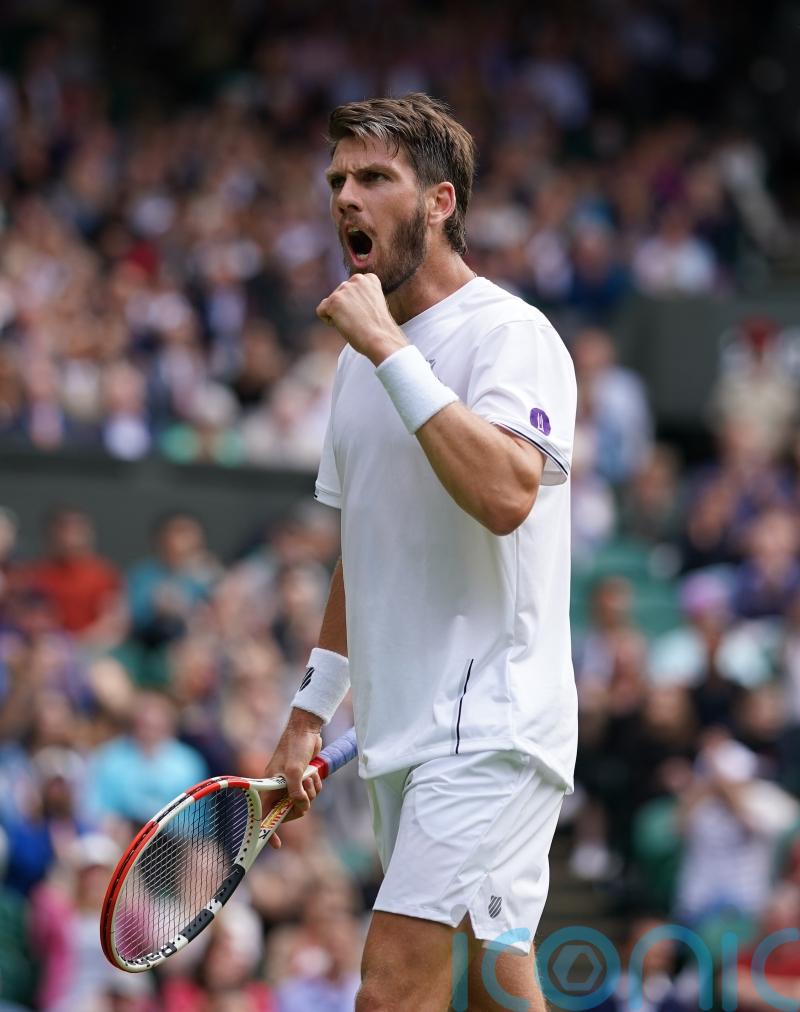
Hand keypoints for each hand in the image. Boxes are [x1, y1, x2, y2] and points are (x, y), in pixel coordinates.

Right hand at [261, 710, 323, 848]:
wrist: (306, 729)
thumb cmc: (295, 746)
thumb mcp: (294, 771)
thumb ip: (296, 792)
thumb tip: (302, 806)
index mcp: (268, 786)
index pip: (263, 814)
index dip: (268, 830)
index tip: (276, 845)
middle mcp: (278, 787)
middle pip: (289, 810)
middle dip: (300, 804)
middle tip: (305, 795)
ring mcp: (291, 783)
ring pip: (304, 801)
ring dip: (311, 791)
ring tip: (310, 776)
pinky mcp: (303, 778)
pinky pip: (312, 791)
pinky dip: (316, 784)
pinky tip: (315, 772)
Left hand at [316, 273, 406, 364]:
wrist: (381, 339)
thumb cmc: (379, 329)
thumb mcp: (373, 304)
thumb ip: (360, 297)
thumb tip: (345, 301)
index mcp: (369, 278)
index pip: (350, 290)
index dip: (355, 305)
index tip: (367, 314)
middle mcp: (357, 279)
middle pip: (339, 295)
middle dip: (345, 309)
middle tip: (360, 320)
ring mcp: (345, 289)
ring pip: (330, 303)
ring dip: (338, 315)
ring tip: (354, 322)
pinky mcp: (334, 300)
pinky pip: (321, 311)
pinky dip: (329, 321)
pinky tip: (345, 325)